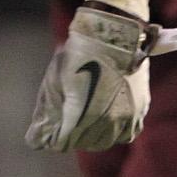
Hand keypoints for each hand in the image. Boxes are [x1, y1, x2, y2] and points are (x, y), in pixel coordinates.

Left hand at [25, 3, 176, 152]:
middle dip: (72, 136)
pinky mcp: (140, 109)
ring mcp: (126, 115)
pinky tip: (106, 121)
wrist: (114, 33)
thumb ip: (46, 113)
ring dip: (92, 137)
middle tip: (66, 126)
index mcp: (82, 113)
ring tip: (85, 124)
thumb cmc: (78, 55)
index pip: (63, 142)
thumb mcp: (54, 81)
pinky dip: (115, 132)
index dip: (53, 138)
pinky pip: (127, 133)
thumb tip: (36, 139)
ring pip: (105, 141)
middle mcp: (107, 120)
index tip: (49, 133)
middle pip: (84, 143)